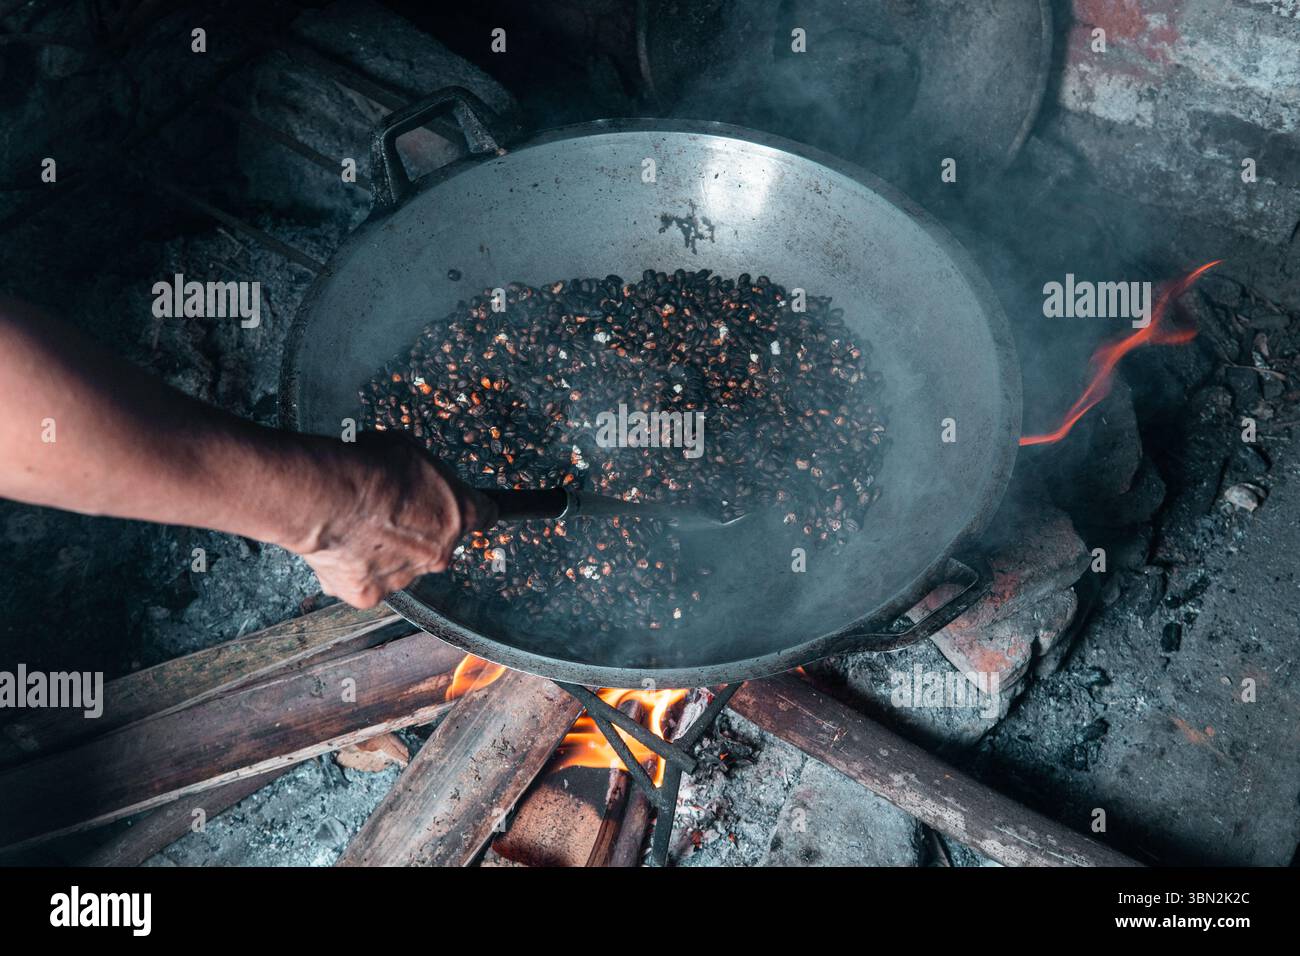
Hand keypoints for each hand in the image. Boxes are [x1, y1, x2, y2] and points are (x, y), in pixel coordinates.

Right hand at [292, 432, 496, 607]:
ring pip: (398, 565)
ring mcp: (404, 577)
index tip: (469, 511)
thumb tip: (413, 476)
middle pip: (436, 545)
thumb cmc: (368, 469)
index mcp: (460, 514)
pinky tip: (339, 546)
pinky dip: (352, 569)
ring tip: (356, 526)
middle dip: (416, 532)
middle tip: (387, 513)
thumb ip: (423, 475)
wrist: (328, 498)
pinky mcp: (370, 593)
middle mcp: (439, 553)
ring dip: (382, 551)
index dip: (471, 510)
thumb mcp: (409, 451)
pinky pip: (364, 581)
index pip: (485, 515)